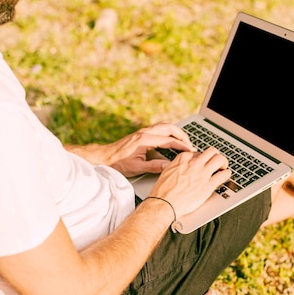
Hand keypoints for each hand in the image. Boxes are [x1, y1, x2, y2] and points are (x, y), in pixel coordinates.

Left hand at [66, 123, 195, 176]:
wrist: (103, 157)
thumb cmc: (117, 163)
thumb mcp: (136, 168)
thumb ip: (154, 166)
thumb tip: (168, 165)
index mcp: (145, 140)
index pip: (169, 140)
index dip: (182, 145)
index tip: (190, 150)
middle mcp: (144, 133)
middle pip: (169, 127)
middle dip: (182, 134)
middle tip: (190, 144)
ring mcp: (142, 132)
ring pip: (164, 126)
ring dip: (175, 131)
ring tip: (183, 140)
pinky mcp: (141, 134)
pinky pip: (159, 129)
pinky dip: (168, 132)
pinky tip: (171, 140)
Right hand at [149, 147, 231, 217]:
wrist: (164, 203)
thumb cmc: (163, 191)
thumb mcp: (167, 171)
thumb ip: (177, 166)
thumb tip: (182, 168)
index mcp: (183, 159)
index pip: (198, 153)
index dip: (202, 159)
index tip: (203, 163)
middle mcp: (194, 163)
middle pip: (211, 152)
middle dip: (215, 156)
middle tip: (216, 162)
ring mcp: (202, 173)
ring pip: (220, 159)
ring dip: (223, 163)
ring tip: (223, 168)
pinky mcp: (209, 185)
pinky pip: (223, 175)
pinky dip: (227, 174)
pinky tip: (226, 176)